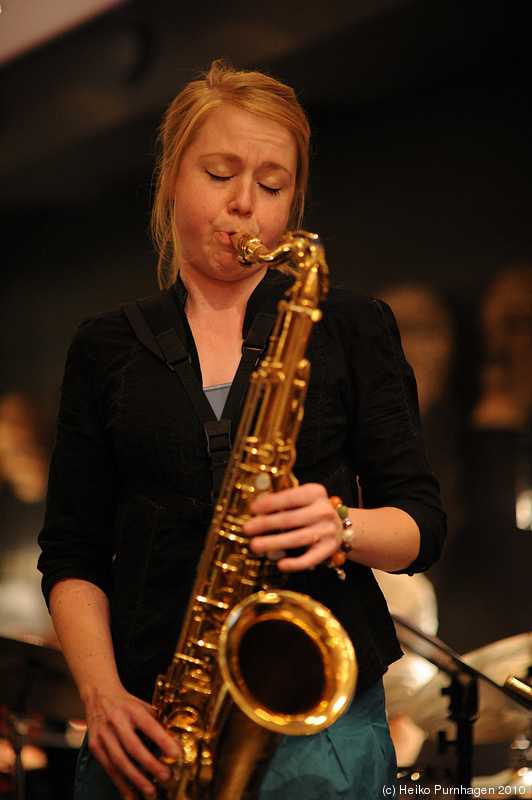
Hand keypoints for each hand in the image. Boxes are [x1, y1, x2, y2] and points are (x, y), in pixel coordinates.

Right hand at [84, 685, 180, 799]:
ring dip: (135, 779)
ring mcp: (103, 735)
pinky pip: (109, 768)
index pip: (149, 726)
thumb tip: (176, 742)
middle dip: (150, 765)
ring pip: (119, 761)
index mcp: (132, 709)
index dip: (162, 740)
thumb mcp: (144, 706)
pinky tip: (130, 795)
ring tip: (150, 791)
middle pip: (133, 747)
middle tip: (165, 776)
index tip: (175, 754)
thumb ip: (159, 722)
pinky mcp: (94, 746)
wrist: (98, 695)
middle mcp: (116, 721)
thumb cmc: (126, 704)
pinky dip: (120, 783)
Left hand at [242, 483, 342, 571]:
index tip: (253, 508)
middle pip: (290, 519)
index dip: (270, 503)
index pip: (290, 497)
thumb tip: (256, 507)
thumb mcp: (304, 497)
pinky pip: (310, 559)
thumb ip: (284, 499)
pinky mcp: (329, 549)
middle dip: (266, 524)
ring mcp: (328, 531)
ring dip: (274, 543)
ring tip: (254, 545)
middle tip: (247, 528)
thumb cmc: (313, 509)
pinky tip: (280, 564)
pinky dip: (295, 563)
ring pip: (297, 539)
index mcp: (315, 493)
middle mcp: (323, 511)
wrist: (341, 525)